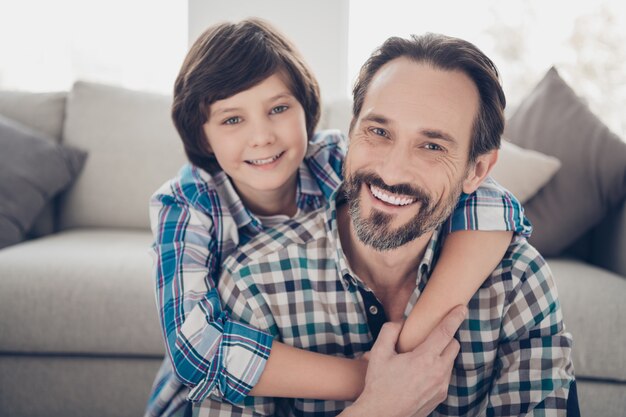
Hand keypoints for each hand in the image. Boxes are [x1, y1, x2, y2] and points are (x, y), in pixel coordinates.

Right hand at [340, 305, 466, 416]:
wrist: (382, 415)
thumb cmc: (379, 385)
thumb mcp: (378, 353)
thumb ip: (389, 331)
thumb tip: (400, 322)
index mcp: (424, 359)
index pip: (445, 333)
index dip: (455, 318)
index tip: (462, 308)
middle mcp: (438, 373)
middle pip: (454, 346)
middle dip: (447, 337)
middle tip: (433, 334)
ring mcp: (441, 387)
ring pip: (450, 362)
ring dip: (442, 354)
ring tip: (424, 355)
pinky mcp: (440, 397)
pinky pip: (445, 376)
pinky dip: (439, 369)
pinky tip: (422, 371)